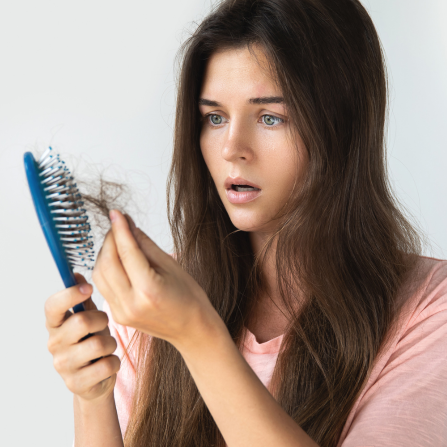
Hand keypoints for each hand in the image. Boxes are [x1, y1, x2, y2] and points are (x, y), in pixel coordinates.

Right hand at [45, 273, 120, 401]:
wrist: (95, 379)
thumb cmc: (92, 340)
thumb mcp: (89, 317)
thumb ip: (83, 298)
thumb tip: (76, 274)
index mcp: (55, 323)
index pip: (53, 306)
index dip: (70, 294)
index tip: (89, 288)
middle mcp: (54, 343)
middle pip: (82, 322)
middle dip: (102, 321)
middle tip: (104, 325)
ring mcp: (63, 365)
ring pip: (99, 344)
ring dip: (111, 343)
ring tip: (107, 346)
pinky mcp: (76, 383)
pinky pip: (107, 365)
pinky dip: (114, 362)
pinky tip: (107, 363)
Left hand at [92, 210, 223, 350]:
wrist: (192, 329)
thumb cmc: (189, 298)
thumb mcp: (171, 265)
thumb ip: (145, 245)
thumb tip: (128, 225)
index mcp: (148, 291)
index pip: (126, 253)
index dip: (119, 229)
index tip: (116, 213)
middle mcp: (130, 304)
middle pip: (107, 263)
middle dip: (109, 240)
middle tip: (119, 225)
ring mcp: (121, 312)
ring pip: (99, 275)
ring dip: (105, 253)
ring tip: (118, 242)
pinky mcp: (117, 315)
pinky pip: (103, 286)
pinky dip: (106, 268)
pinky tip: (117, 259)